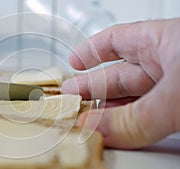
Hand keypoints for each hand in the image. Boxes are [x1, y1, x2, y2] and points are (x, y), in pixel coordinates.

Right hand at [62, 18, 179, 148]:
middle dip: (93, 87)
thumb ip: (136, 116)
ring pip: (134, 99)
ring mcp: (176, 88)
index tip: (74, 62)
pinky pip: (149, 119)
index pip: (117, 40)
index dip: (92, 50)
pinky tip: (116, 133)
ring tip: (89, 122)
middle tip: (72, 99)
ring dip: (109, 112)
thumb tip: (95, 128)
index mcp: (166, 41)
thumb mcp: (175, 93)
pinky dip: (130, 127)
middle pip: (121, 74)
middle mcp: (170, 63)